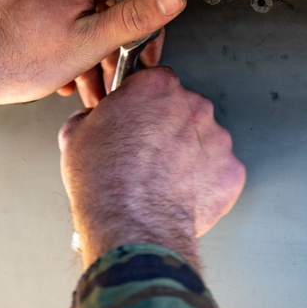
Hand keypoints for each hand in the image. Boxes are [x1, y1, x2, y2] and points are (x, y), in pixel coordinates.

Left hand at [0, 0, 187, 143]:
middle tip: (110, 75)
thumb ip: (134, 18)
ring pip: (72, 13)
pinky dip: (57, 40)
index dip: (139, 29)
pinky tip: (56, 68)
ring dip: (83, 49)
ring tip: (82, 81)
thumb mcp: (89, 43)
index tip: (138, 54)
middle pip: (100, 3)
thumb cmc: (14, 60)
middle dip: (108, 46)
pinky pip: (46, 15)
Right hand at [58, 68, 245, 269]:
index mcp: (156, 87)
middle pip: (183, 108)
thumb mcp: (75, 133)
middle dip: (168, 127)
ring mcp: (217, 138)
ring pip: (203, 140)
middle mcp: (192, 105)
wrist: (130, 225)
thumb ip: (93, 115)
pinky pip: (218, 172)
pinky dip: (204, 182)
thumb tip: (94, 120)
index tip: (135, 118)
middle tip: (146, 153)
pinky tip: (180, 193)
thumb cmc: (104, 180)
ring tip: (162, 178)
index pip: (155, 82)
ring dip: (188, 154)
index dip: (142, 103)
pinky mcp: (231, 171)